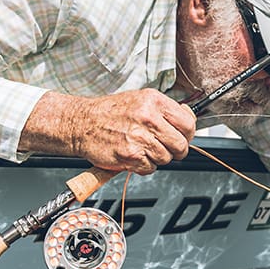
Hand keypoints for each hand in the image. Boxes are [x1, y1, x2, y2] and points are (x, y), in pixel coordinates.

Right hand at [20, 89, 195, 174]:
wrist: (81, 123)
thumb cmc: (109, 113)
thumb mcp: (139, 100)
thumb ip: (164, 111)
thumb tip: (187, 121)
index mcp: (153, 101)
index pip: (188, 123)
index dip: (187, 134)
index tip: (182, 136)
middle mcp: (148, 118)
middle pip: (181, 144)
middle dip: (176, 150)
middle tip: (165, 148)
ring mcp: (139, 138)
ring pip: (166, 158)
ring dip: (157, 158)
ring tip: (142, 148)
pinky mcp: (129, 155)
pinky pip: (150, 168)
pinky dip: (143, 166)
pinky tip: (133, 155)